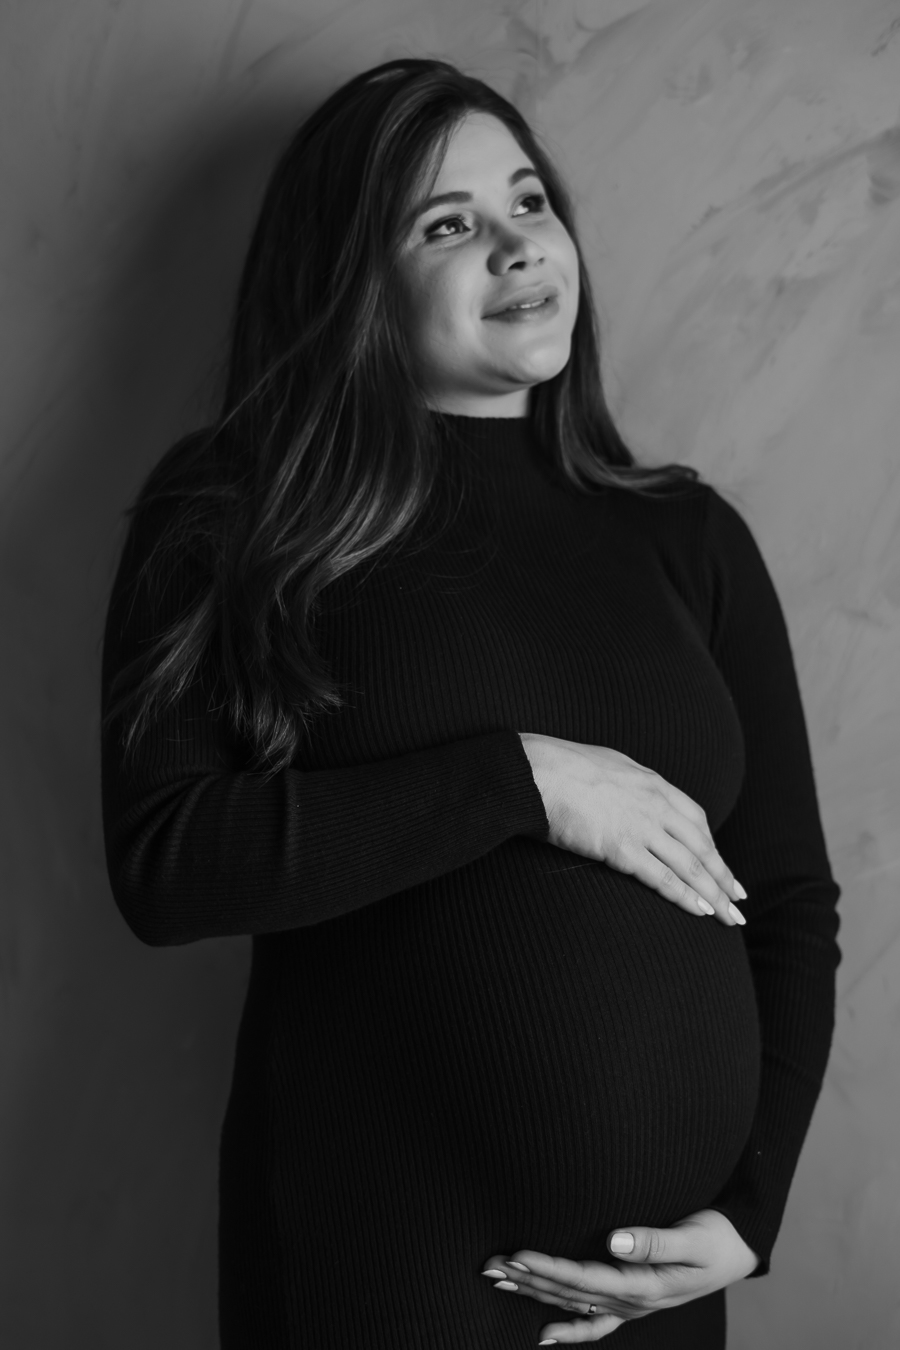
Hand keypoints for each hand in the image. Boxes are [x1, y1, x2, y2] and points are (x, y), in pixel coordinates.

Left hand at [481, 1209, 758, 1342]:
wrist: (739, 1250)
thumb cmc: (717, 1237)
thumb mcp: (694, 1237)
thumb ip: (656, 1240)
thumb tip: (615, 1240)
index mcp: (644, 1285)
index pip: (585, 1279)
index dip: (549, 1269)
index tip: (518, 1255)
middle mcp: (633, 1301)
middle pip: (571, 1293)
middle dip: (529, 1280)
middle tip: (490, 1267)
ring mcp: (632, 1305)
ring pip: (575, 1305)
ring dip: (536, 1294)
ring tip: (500, 1281)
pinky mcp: (634, 1302)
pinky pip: (597, 1324)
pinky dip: (571, 1331)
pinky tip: (545, 1334)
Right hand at [519, 733, 746, 925]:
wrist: (536, 771)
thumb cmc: (560, 768)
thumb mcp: (607, 767)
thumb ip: (627, 786)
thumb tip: (628, 795)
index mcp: (652, 783)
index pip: (695, 819)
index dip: (712, 847)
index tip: (722, 867)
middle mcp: (655, 804)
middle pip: (702, 846)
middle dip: (723, 877)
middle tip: (739, 900)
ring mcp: (641, 826)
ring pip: (690, 865)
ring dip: (713, 894)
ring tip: (729, 917)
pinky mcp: (622, 847)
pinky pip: (662, 877)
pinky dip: (684, 896)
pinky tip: (700, 911)